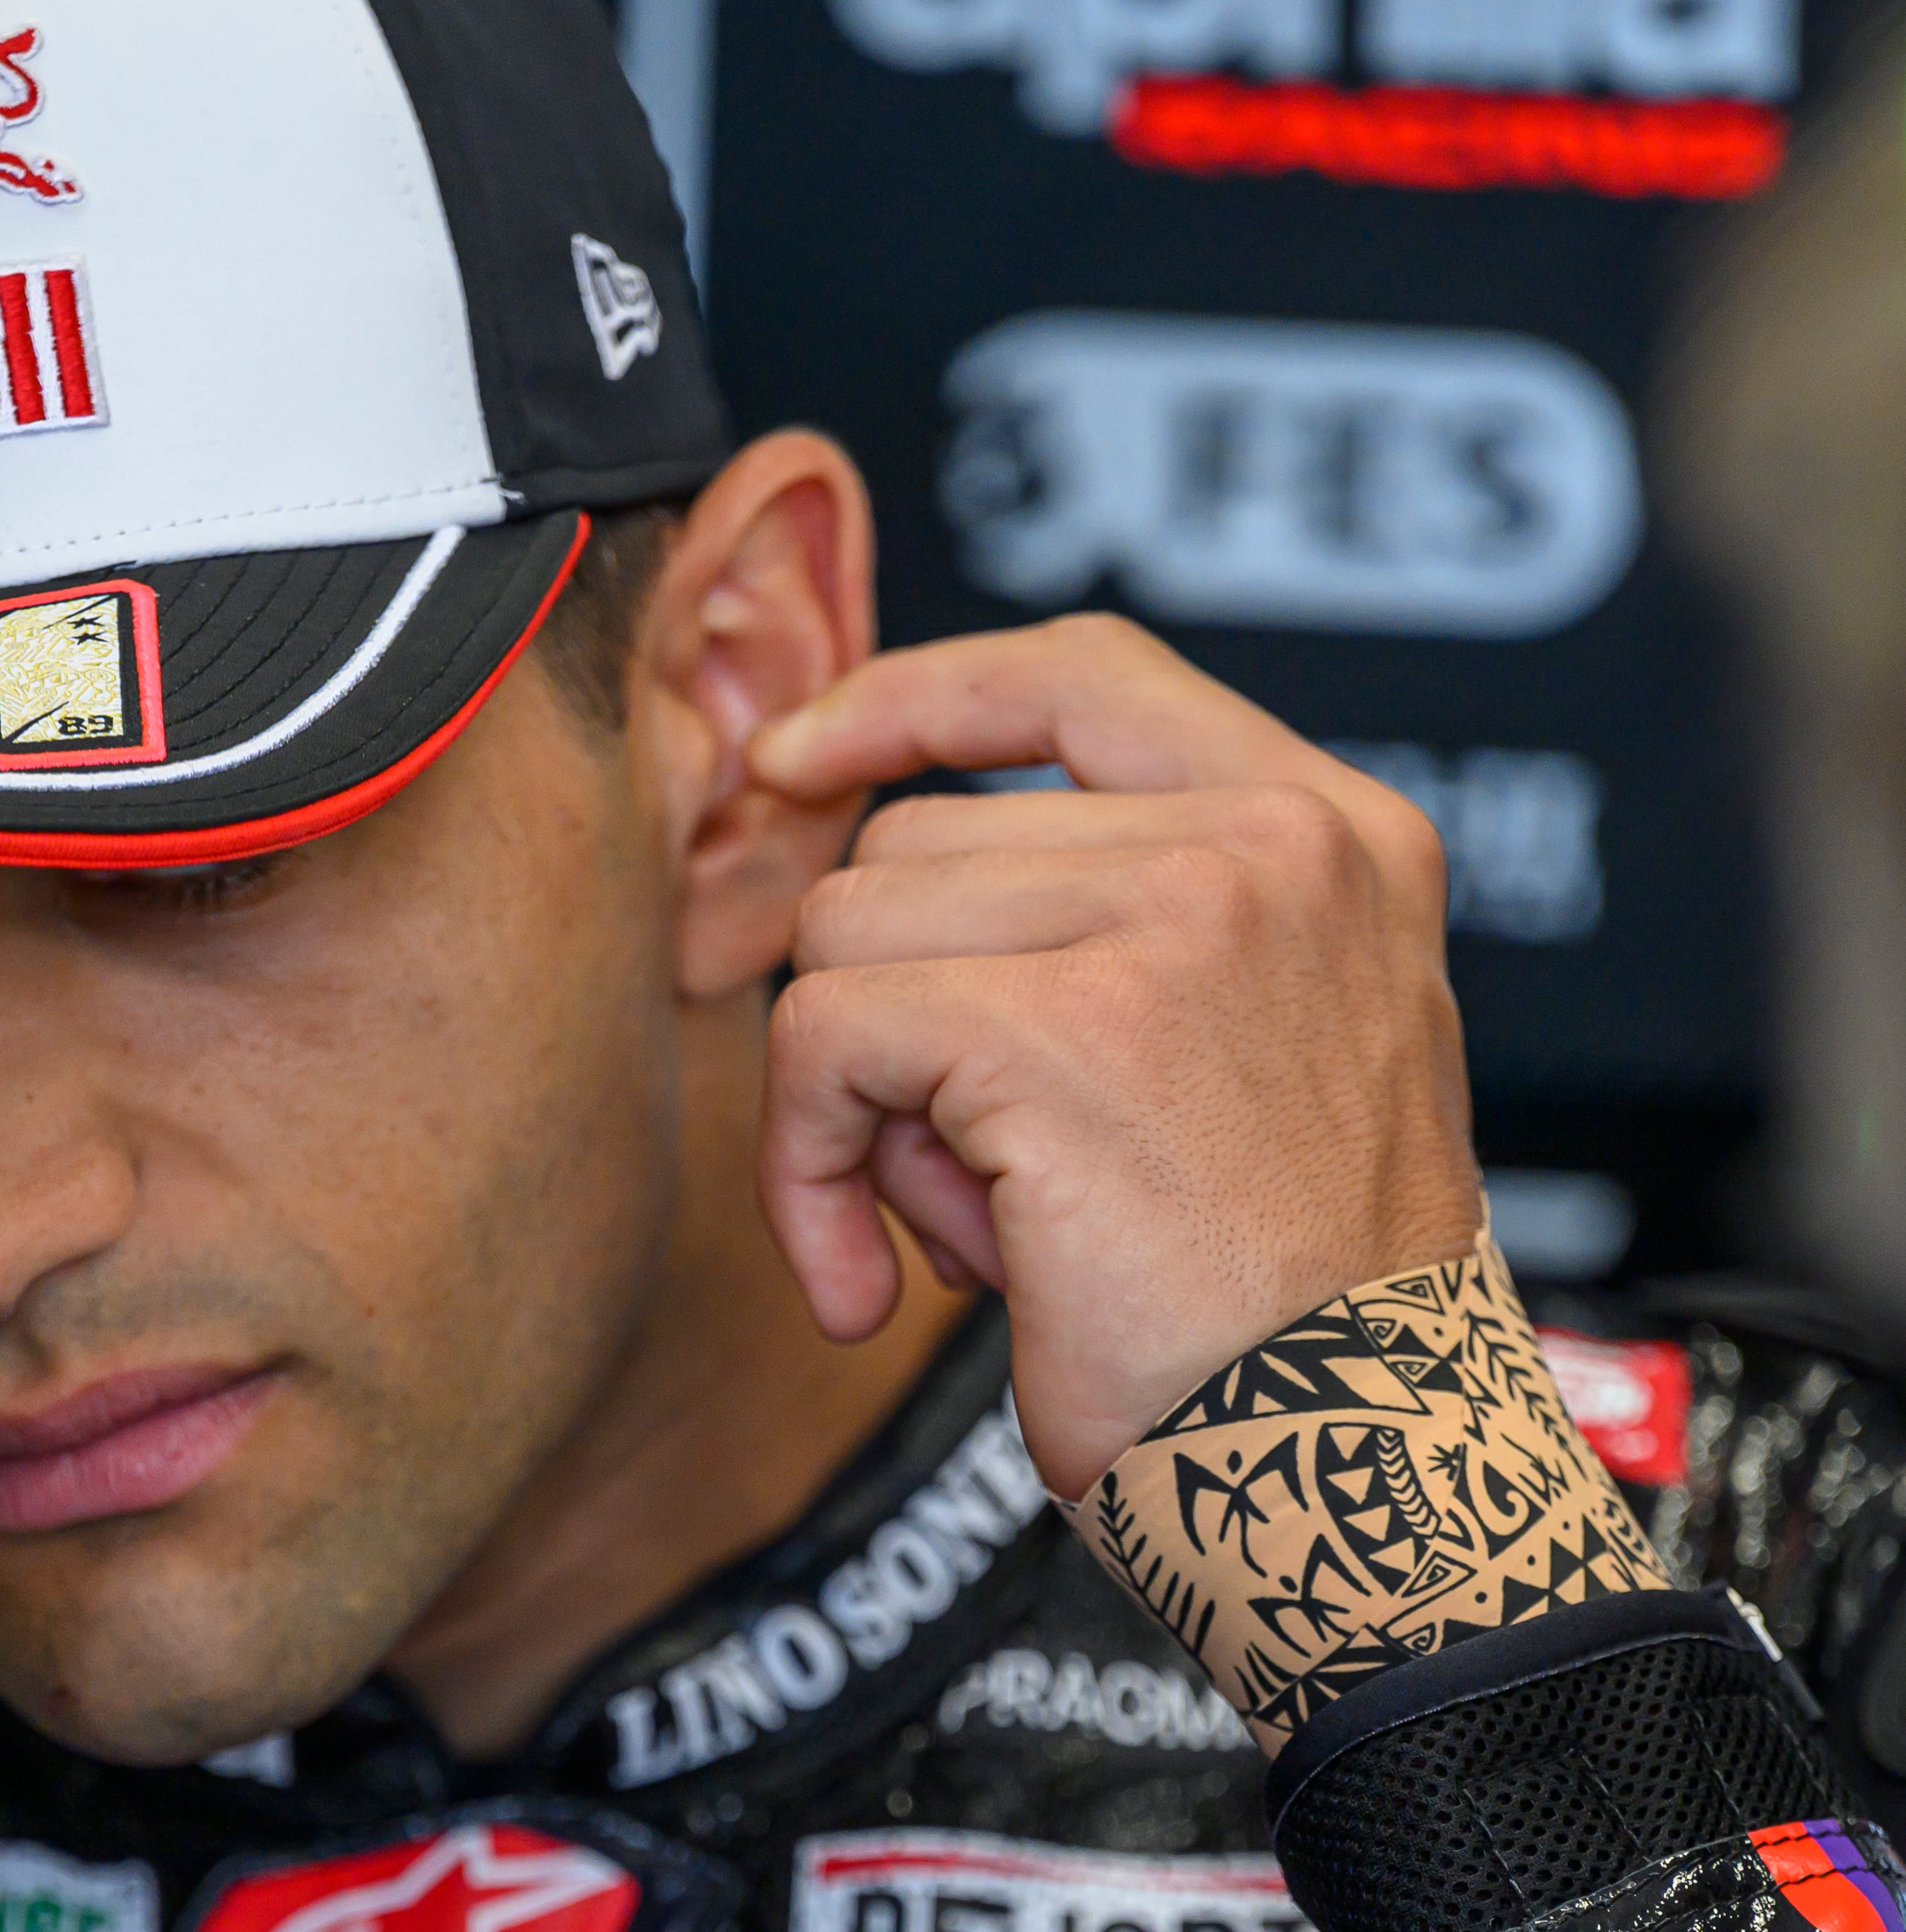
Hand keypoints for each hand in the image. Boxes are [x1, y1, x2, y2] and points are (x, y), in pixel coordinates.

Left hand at [745, 614, 1482, 1498]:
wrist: (1362, 1489)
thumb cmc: (1288, 1314)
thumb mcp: (1249, 1051)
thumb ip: (1111, 929)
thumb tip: (856, 876)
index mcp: (1336, 835)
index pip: (1081, 673)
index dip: (913, 699)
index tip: (799, 758)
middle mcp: (1272, 850)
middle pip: (915, 843)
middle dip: (894, 1008)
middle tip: (981, 1171)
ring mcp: (1175, 924)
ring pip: (848, 936)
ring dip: (864, 1103)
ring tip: (983, 1224)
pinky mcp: (1061, 1032)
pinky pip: (822, 1039)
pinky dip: (807, 1172)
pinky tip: (875, 1288)